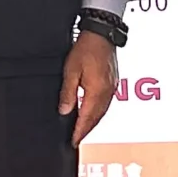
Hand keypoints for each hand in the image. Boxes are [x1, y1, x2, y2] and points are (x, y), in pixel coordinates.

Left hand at [57, 30, 118, 145]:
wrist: (102, 34)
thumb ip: (68, 93)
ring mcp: (112, 87)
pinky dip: (98, 112)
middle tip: (76, 139)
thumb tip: (64, 111)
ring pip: (102, 112)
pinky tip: (92, 112)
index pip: (87, 118)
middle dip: (86, 130)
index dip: (79, 132)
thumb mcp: (71, 71)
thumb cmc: (86, 48)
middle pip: (96, 118)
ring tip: (83, 130)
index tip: (73, 142)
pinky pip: (106, 103)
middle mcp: (107, 92)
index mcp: (96, 92)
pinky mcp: (113, 82)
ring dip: (92, 122)